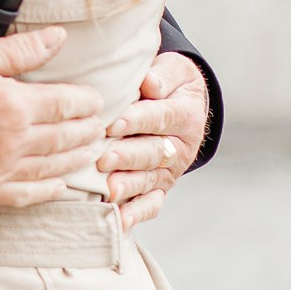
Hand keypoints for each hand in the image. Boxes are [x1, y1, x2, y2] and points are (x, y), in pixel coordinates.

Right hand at [0, 27, 111, 206]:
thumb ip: (20, 50)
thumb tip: (59, 38)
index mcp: (12, 105)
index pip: (66, 104)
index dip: (87, 102)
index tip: (97, 100)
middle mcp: (11, 143)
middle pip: (65, 138)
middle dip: (88, 132)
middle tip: (102, 127)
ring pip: (51, 168)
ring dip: (76, 160)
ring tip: (92, 153)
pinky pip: (23, 195)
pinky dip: (46, 191)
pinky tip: (59, 185)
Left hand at [96, 52, 207, 228]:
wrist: (183, 104)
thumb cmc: (168, 83)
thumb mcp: (174, 69)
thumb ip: (163, 74)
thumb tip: (150, 84)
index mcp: (186, 114)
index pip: (161, 117)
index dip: (138, 121)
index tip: (113, 124)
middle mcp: (182, 146)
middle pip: (154, 152)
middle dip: (128, 156)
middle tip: (104, 159)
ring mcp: (171, 170)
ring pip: (151, 180)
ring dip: (131, 185)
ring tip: (110, 189)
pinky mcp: (161, 188)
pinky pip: (151, 203)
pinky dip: (137, 213)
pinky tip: (120, 220)